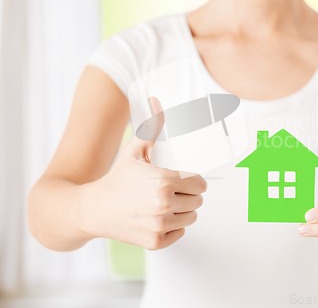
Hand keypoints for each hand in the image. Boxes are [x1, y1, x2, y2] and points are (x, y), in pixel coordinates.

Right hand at [79, 97, 206, 249]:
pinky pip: (180, 233)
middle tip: (170, 191)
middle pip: (198, 200)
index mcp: (164, 181)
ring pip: (191, 217)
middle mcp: (164, 205)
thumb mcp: (134, 151)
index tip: (182, 179)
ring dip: (182, 210)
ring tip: (163, 203)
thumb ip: (152, 127)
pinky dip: (172, 227)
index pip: (200, 183)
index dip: (193, 180)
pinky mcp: (156, 242)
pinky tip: (156, 217)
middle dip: (188, 194)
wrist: (92, 209)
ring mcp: (160, 225)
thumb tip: (156, 100)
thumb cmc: (116, 178)